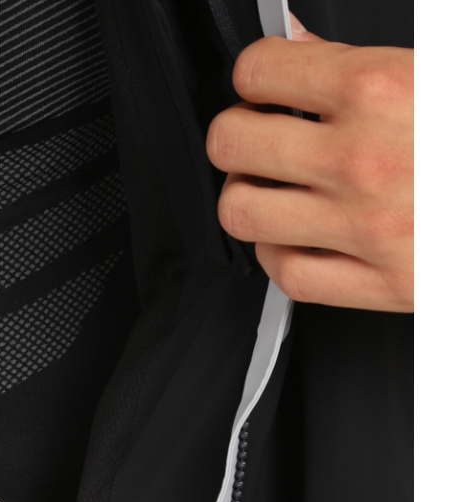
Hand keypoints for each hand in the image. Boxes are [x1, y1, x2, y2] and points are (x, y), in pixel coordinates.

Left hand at [206, 16, 412, 310]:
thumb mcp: (441, 67)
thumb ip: (363, 55)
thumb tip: (298, 45)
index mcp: (383, 88)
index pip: (260, 72)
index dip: (256, 75)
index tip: (264, 84)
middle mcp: (362, 159)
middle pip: (233, 144)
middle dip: (237, 133)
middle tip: (256, 134)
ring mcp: (365, 228)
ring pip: (243, 214)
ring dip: (247, 194)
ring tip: (269, 186)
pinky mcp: (382, 284)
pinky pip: (286, 275)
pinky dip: (278, 253)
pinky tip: (295, 236)